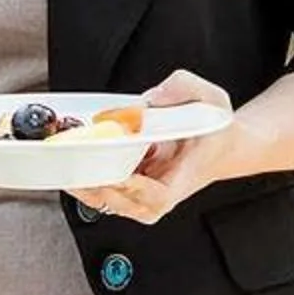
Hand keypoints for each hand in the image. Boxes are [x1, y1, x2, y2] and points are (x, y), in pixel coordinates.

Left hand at [76, 69, 239, 225]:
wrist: (222, 147)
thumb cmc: (217, 128)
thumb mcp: (211, 97)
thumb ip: (182, 88)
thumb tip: (148, 99)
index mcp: (186, 174)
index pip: (160, 196)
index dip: (137, 189)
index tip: (121, 175)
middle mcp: (164, 189)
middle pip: (130, 206)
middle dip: (103, 191)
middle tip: (81, 171)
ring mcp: (147, 191)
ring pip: (113, 203)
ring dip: (89, 190)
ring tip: (70, 171)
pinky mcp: (133, 186)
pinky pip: (107, 191)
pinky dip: (89, 181)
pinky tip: (74, 165)